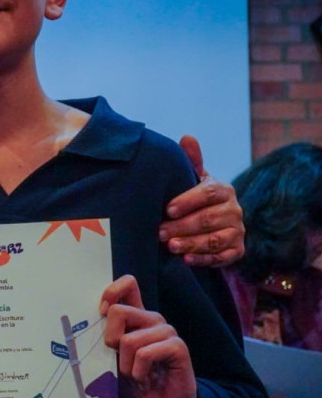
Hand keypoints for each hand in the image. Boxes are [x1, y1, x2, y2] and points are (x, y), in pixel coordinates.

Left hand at [100, 275, 196, 397]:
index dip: (112, 292)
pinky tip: (145, 380)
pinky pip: (145, 354)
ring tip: (135, 376)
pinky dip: (138, 373)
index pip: (128, 284)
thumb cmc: (134, 380)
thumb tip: (84, 325)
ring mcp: (166, 331)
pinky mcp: (178, 347)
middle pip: (119, 311)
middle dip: (110, 340)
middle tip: (118, 360)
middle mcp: (151, 319)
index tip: (102, 311)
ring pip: (129, 339)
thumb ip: (105, 338)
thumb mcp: (112, 358)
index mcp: (136, 316)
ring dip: (126, 366)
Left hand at [158, 135, 244, 266]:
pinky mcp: (237, 251)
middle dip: (183, 227)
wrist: (216, 223)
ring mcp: (237, 232)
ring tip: (170, 246)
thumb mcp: (195, 179)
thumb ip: (191, 161)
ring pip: (215, 240)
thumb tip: (187, 137)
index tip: (168, 209)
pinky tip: (186, 260)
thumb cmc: (198, 198)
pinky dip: (204, 259)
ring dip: (192, 244)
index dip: (189, 201)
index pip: (208, 193)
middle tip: (160, 233)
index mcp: (223, 190)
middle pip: (209, 219)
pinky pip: (222, 257)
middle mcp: (235, 210)